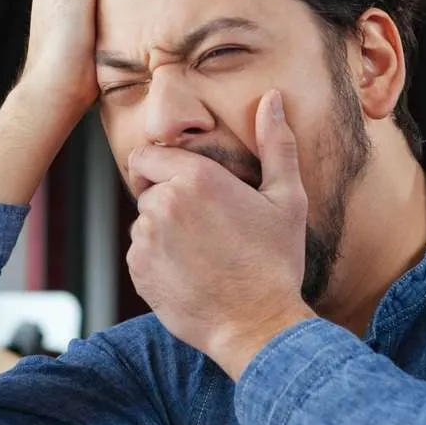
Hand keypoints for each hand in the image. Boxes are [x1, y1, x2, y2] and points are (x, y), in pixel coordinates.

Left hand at [126, 90, 317, 379]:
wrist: (258, 326)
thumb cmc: (276, 262)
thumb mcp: (287, 199)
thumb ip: (276, 144)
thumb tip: (273, 98)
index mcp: (195, 178)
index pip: (147, 155)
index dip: (162, 166)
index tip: (185, 183)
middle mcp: (163, 204)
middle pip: (148, 189)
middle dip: (170, 200)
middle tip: (209, 227)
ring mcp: (146, 240)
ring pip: (144, 223)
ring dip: (164, 231)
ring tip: (204, 254)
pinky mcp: (138, 271)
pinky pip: (140, 253)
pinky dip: (158, 260)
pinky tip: (192, 273)